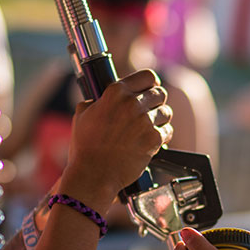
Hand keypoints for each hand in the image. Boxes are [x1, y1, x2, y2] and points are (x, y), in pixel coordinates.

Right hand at [61, 69, 172, 211]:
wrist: (94, 174)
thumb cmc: (86, 147)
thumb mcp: (82, 114)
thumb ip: (96, 101)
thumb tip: (100, 98)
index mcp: (115, 92)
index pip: (148, 76)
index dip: (151, 83)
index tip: (150, 89)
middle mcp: (132, 103)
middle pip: (160, 93)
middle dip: (156, 103)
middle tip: (148, 113)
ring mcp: (145, 121)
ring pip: (166, 112)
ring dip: (159, 119)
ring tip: (148, 129)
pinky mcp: (154, 139)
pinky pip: (168, 131)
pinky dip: (161, 136)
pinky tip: (149, 142)